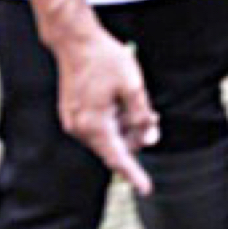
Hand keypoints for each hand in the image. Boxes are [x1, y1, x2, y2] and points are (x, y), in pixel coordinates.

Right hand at [51, 25, 160, 192]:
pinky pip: (97, 124)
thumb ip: (142, 116)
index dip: (134, 174)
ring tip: (141, 106)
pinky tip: (124, 103)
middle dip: (135, 138)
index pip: (118, 158)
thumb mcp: (132, 86)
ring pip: (106, 135)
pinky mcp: (72, 110)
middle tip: (155, 120)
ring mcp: (73, 120)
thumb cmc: (103, 59)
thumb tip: (149, 138)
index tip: (146, 189)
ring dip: (125, 127)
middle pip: (114, 146)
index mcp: (94, 126)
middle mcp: (79, 128)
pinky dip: (113, 119)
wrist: (74, 39)